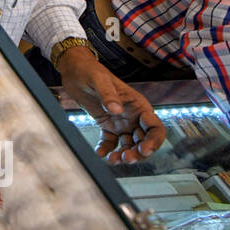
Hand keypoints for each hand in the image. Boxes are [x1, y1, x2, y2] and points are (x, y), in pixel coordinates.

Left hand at [55, 46, 165, 162]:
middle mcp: (133, 116)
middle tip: (126, 158)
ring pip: (129, 144)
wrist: (74, 70)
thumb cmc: (90, 71)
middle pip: (144, 140)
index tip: (144, 149)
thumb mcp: (99, 80)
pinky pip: (110, 142)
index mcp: (138, 105)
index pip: (155, 127)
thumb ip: (108, 94)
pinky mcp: (107, 125)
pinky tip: (100, 153)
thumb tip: (116, 110)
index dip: (153, 141)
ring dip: (124, 154)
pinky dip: (107, 149)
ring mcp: (121, 122)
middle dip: (138, 153)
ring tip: (113, 160)